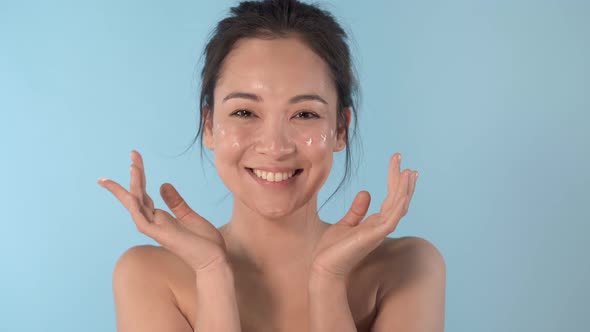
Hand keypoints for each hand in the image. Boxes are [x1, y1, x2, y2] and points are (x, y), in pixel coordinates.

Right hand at [97, 150, 227, 272]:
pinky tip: (133, 193)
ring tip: (134, 165)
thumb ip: (176, 202)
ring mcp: (155, 229)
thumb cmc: (205, 243)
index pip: (143, 195)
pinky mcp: (161, 236)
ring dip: (134, 185)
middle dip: (135, 174)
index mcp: (161, 218)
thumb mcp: (191, 216)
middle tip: (133, 153)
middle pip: (137, 195)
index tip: (134, 161)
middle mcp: (154, 222)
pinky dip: (136, 207)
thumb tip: (162, 184)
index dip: (138, 178)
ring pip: (137, 204)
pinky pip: (142, 220)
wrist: (214, 261)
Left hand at [310, 153, 417, 280]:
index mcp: (375, 223)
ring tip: (409, 171)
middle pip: (398, 200)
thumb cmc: (332, 249)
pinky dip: (400, 202)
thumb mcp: (345, 224)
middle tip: (404, 161)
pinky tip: (403, 189)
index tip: (398, 164)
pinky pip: (393, 215)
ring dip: (406, 189)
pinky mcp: (376, 234)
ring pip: (400, 206)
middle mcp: (381, 226)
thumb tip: (367, 192)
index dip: (395, 182)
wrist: (324, 267)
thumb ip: (357, 210)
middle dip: (403, 181)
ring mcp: (380, 230)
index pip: (391, 199)